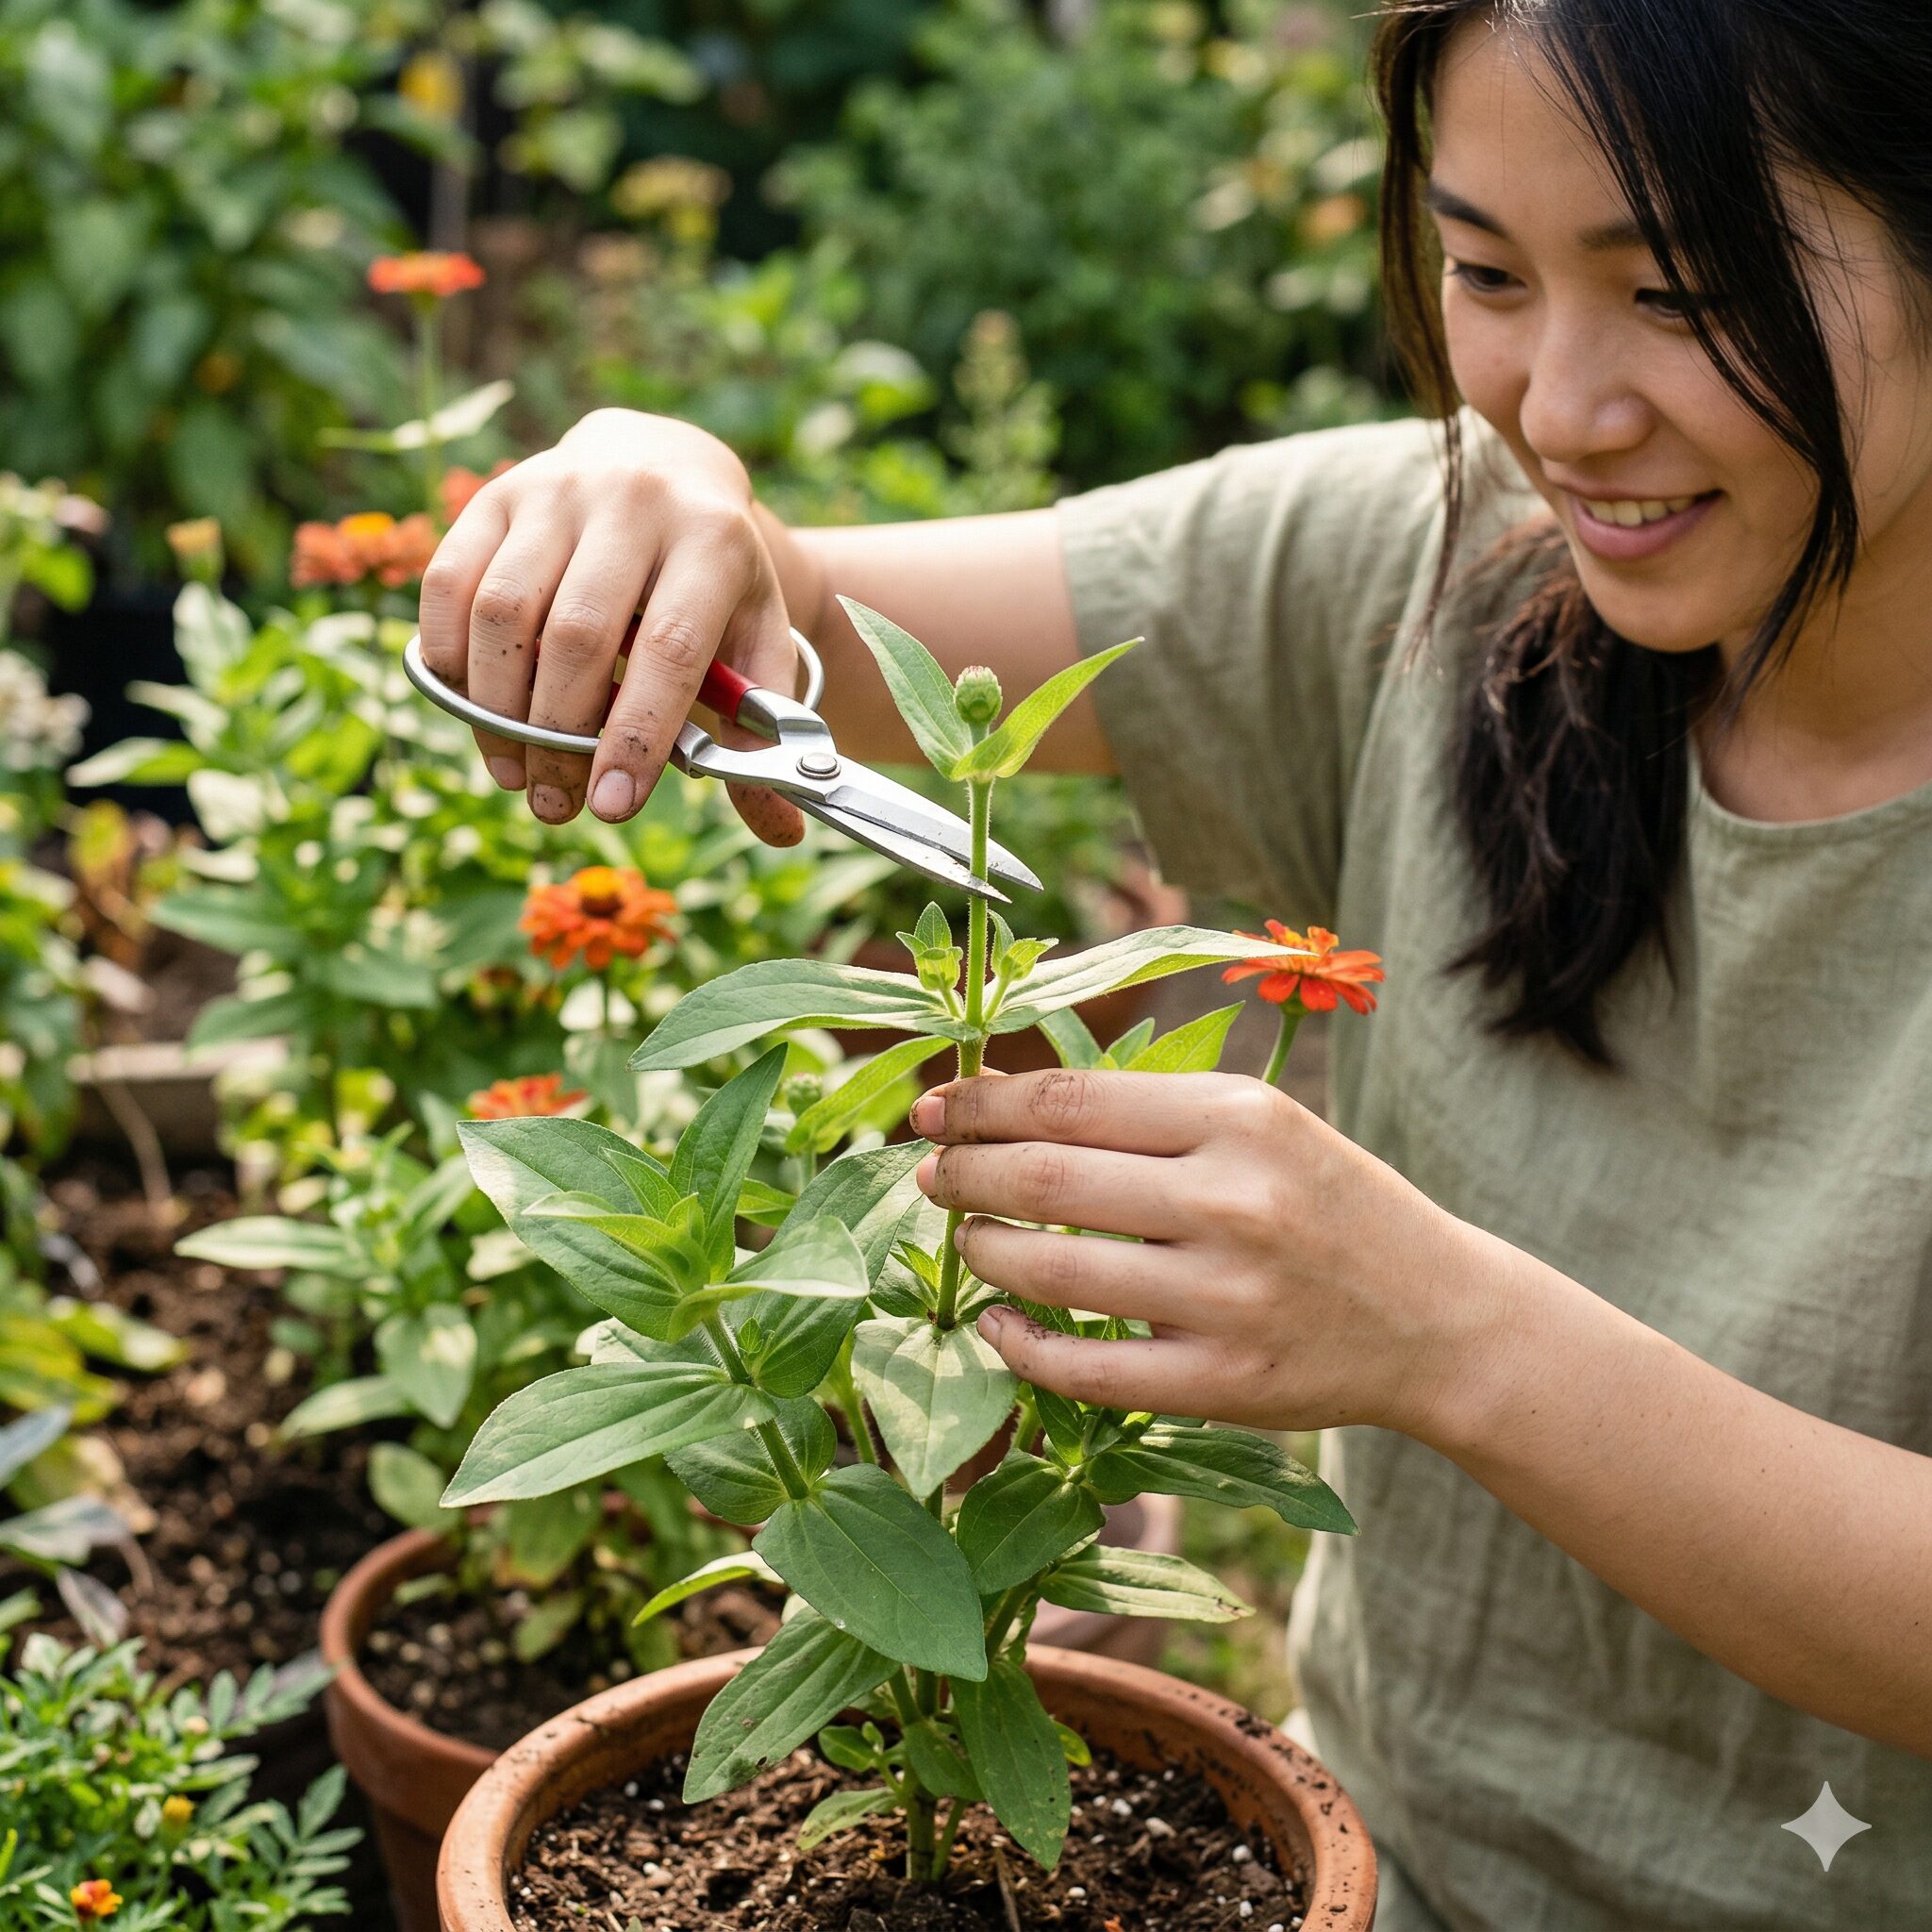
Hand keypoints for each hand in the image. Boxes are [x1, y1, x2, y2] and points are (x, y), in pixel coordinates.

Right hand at [418, 408, 807, 837]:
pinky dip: (448, 656)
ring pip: (503, 611)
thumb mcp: (756, 639)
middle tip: (555, 804)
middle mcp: (634, 501)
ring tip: (513, 771)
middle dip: (559, 737)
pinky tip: (470, 708)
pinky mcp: (495, 496)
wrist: (663, 466)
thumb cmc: (713, 582)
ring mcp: (556, 490)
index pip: (670, 648)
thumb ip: (763, 733)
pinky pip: (448, 583)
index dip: (636, 735)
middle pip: (578, 635)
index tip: (611, 807)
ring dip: (497, 708)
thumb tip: (782, 830)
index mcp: (714, 540)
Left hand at [909, 1068, 1504, 1441]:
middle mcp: (1232, 1201)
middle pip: (1045, 1178)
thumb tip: (1011, 1107)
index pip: (1069, 1100)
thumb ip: (1152, 1111)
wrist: (1439, 1318)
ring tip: (966, 1238)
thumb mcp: (1264, 1123)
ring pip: (1052, 1269)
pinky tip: (999, 1319)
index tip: (933, 1109)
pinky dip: (1021, 1342)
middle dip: (962, 1174)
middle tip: (928, 1173)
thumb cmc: (1329, 1204)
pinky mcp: (1222, 1384)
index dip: (980, 1104)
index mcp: (1240, 1117)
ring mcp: (1226, 1300)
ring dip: (982, 1250)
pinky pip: (1085, 1368)